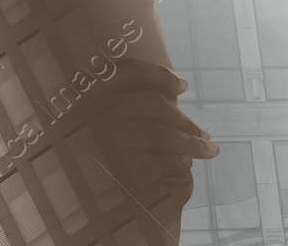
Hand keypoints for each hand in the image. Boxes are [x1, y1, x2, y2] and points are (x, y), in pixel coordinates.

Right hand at [77, 59, 216, 238]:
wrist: (79, 215)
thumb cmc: (96, 161)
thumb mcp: (102, 125)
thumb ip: (130, 102)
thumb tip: (178, 85)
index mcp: (82, 97)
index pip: (125, 72)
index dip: (157, 76)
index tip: (182, 85)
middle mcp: (89, 116)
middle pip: (151, 105)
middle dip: (183, 120)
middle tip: (205, 134)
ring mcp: (101, 144)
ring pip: (159, 134)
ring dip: (190, 142)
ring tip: (208, 149)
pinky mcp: (114, 174)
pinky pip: (157, 164)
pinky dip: (176, 164)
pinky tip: (185, 167)